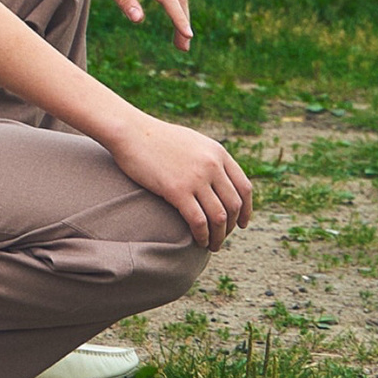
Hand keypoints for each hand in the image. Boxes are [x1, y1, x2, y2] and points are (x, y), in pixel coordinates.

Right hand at [105, 108, 252, 246]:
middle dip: (232, 227)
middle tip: (222, 237)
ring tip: (213, 245)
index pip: (244, 187)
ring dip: (219, 236)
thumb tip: (219, 179)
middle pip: (234, 205)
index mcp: (218, 152)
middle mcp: (212, 165)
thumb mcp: (192, 142)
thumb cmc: (156, 138)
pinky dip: (203, 235)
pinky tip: (199, 241)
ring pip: (220, 217)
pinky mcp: (177, 190)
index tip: (242, 224)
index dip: (247, 210)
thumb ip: (209, 159)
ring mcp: (195, 177)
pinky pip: (198, 221)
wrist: (130, 131)